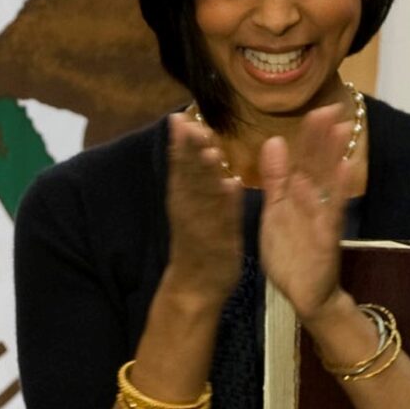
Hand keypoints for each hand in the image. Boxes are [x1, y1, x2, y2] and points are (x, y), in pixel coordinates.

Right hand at [160, 111, 242, 305]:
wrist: (195, 289)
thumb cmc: (202, 250)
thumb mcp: (204, 216)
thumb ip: (211, 193)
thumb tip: (220, 167)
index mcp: (184, 202)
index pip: (182, 169)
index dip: (181, 145)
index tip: (180, 119)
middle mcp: (188, 211)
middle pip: (189, 176)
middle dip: (189, 150)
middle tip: (188, 123)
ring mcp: (201, 227)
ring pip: (203, 195)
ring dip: (204, 171)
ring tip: (209, 146)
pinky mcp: (216, 243)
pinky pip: (222, 220)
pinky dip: (224, 204)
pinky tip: (229, 185)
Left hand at [257, 101, 356, 332]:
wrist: (305, 294)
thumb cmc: (291, 254)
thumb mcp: (275, 211)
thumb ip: (275, 179)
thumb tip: (276, 141)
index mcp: (297, 196)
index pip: (303, 160)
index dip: (310, 135)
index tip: (318, 109)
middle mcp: (313, 203)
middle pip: (318, 165)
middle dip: (324, 137)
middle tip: (333, 107)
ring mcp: (322, 219)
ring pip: (327, 183)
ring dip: (335, 155)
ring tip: (343, 128)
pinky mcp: (326, 237)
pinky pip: (332, 211)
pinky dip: (338, 190)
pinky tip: (344, 168)